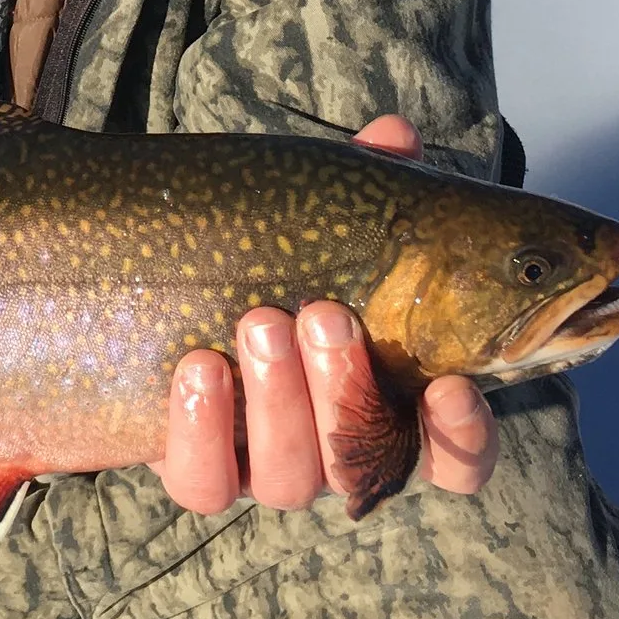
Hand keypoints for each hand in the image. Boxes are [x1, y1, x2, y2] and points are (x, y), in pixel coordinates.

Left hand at [150, 114, 500, 513]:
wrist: (156, 293)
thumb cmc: (276, 260)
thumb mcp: (321, 220)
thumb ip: (366, 185)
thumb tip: (395, 134)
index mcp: (387, 405)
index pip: (453, 456)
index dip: (462, 438)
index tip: (450, 388)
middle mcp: (335, 450)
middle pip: (362, 459)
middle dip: (346, 387)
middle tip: (325, 314)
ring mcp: (265, 467)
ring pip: (288, 478)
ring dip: (280, 401)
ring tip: (261, 321)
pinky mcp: (194, 470)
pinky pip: (203, 483)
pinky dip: (201, 432)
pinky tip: (197, 368)